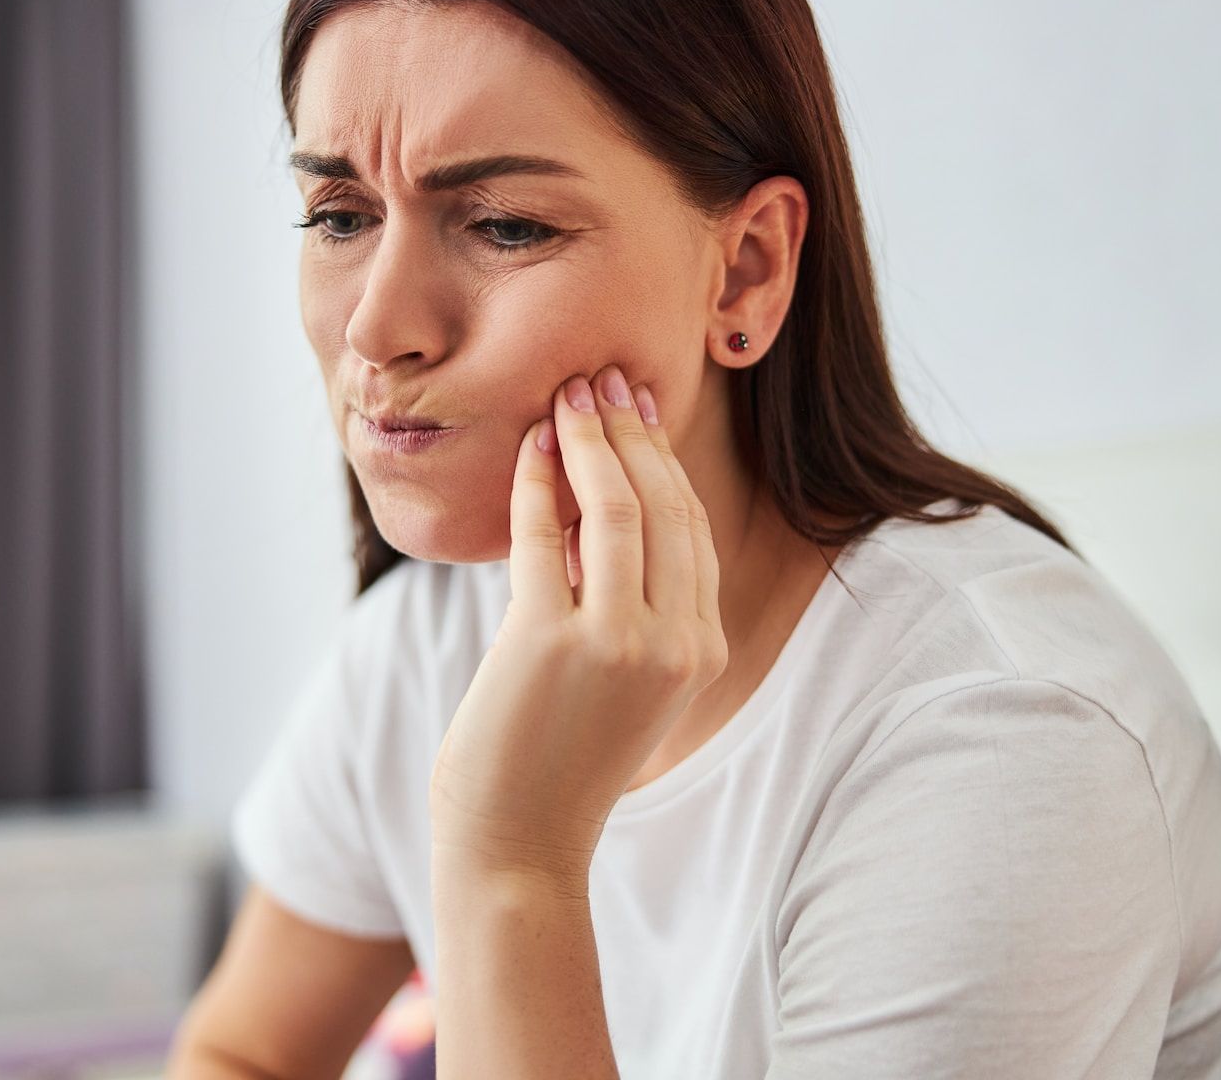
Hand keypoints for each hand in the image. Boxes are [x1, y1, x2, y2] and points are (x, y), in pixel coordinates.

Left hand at [428, 364, 725, 887]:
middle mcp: (676, 644)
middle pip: (665, 506)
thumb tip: (599, 502)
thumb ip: (629, 605)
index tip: (637, 409)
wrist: (519, 843)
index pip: (693, 529)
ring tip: (564, 395)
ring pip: (617, 509)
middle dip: (629, 433)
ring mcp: (618, 644)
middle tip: (600, 379)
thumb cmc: (558, 758)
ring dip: (588, 440)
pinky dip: (537, 483)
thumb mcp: (621, 679)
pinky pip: (547, 537)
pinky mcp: (551, 643)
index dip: (665, 460)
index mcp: (702, 650)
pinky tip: (528, 448)